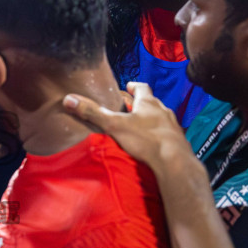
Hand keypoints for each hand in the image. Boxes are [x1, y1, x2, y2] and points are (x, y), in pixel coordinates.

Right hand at [61, 83, 197, 178]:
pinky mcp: (178, 141)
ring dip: (152, 120)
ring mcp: (173, 126)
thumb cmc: (145, 139)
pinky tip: (154, 143)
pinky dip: (160, 135)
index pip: (143, 88)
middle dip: (143, 104)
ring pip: (162, 118)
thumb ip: (93, 113)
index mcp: (149, 103)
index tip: (129, 86)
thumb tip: (69, 99)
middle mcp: (163, 111)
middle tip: (132, 107)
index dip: (135, 86)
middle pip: (153, 102)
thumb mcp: (115, 125)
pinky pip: (168, 134)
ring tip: (142, 126)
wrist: (174, 161)